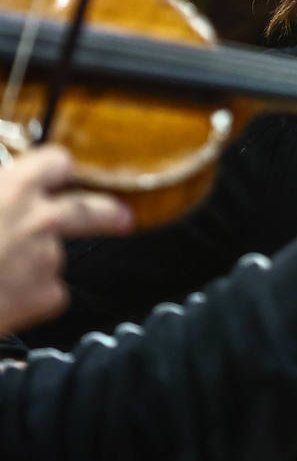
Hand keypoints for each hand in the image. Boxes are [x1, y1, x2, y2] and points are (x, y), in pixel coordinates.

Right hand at [0, 147, 133, 330]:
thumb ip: (0, 185)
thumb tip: (2, 177)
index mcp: (15, 187)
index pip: (57, 162)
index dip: (57, 168)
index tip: (60, 173)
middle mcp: (41, 218)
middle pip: (90, 208)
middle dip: (108, 212)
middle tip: (121, 217)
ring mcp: (48, 258)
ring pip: (55, 257)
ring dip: (38, 264)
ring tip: (4, 274)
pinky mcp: (46, 296)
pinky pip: (49, 294)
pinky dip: (33, 298)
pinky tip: (5, 298)